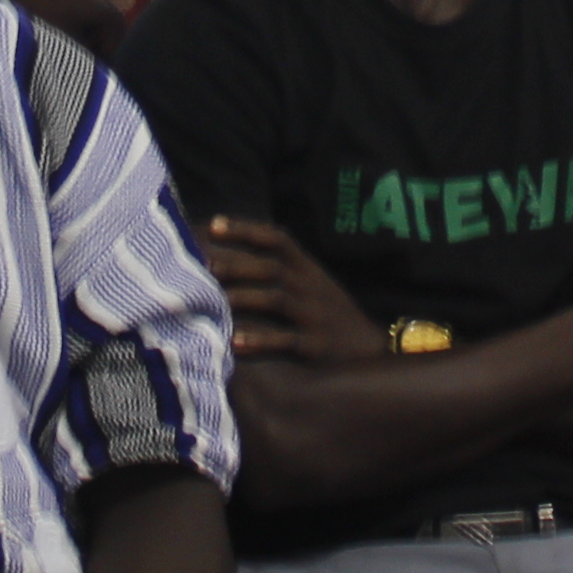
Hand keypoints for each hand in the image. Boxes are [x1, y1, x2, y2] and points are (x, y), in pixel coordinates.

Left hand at [203, 220, 386, 367]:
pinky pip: (287, 340)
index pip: (276, 239)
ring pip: (277, 299)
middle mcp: (310, 285)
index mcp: (307, 268)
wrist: (371, 347)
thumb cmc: (329, 313)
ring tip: (215, 299)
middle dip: (236, 263)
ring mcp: (314, 314)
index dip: (245, 229)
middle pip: (271, 267)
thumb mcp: (313, 282)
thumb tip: (232, 257)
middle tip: (202, 261)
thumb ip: (282, 268)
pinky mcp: (317, 344)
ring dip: (245, 297)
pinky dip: (261, 341)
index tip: (213, 225)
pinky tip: (235, 343)